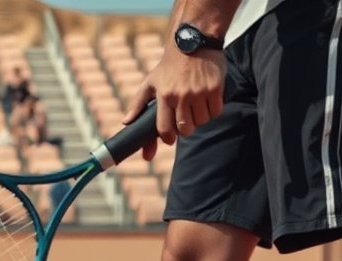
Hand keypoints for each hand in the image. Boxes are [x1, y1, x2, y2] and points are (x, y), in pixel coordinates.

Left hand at [125, 47, 224, 161]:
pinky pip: (216, 112)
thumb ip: (138, 103)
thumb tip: (126, 122)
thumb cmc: (169, 65)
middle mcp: (181, 96)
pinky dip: (213, 111)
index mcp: (164, 96)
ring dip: (200, 119)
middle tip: (185, 120)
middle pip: (186, 129)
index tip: (170, 139)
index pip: (165, 128)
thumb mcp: (150, 81)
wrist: (193, 41)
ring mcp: (199, 93)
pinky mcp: (215, 88)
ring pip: (202, 121)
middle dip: (185, 129)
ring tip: (196, 108)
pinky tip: (208, 102)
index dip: (168, 138)